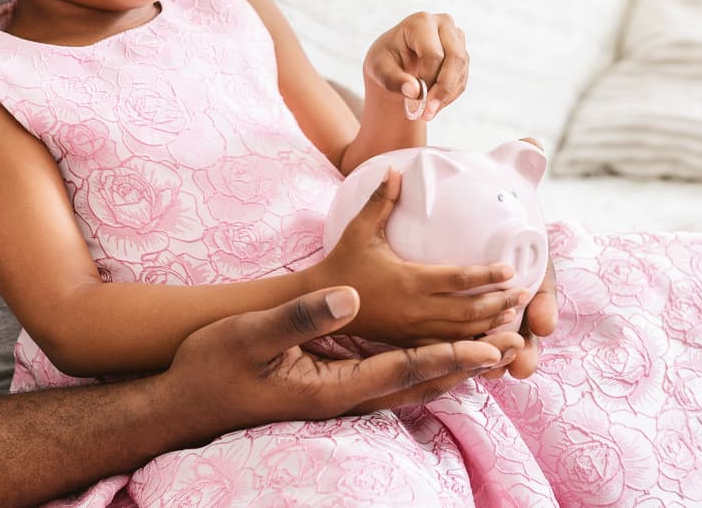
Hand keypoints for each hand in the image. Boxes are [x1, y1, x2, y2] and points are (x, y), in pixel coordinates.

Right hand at [159, 286, 507, 441]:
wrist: (186, 402)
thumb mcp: (251, 337)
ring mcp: (338, 401)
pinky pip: (391, 383)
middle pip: (420, 384)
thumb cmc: (213, 368)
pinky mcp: (331, 394)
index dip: (450, 356)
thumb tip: (350, 299)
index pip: (405, 371)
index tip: (491, 344)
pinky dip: (425, 370)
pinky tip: (439, 361)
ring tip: (495, 353)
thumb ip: (300, 318)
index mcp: (332, 389)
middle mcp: (343, 401)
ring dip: (453, 368)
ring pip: (410, 387)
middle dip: (468, 365)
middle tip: (515, 348)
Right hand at [313, 169, 527, 346]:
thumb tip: (395, 169)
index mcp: (409, 279)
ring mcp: (413, 329)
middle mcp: (415, 308)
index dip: (488, 275)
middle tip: (523, 294)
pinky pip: (446, 349)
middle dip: (499, 303)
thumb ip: (380, 200)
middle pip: (468, 310)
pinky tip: (486, 343)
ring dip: (490, 326)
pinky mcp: (408, 342)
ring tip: (514, 316)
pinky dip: (470, 346)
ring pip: (461, 334)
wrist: (318, 304)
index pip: (458, 278)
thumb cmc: (342, 262)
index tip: (510, 270)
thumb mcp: (359, 229)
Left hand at [364, 12, 467, 120]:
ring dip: (446, 96)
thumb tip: (415, 92)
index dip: (427, 79)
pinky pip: (462, 79)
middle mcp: (443, 24)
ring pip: (461, 70)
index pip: (433, 53)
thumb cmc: (384, 62)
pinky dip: (449, 96)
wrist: (393, 61)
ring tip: (427, 113)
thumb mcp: (379, 70)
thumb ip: (394, 80)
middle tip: (428, 114)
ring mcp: (456, 37)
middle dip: (443, 90)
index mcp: (421, 22)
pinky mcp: (462, 53)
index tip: (415, 102)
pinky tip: (434, 105)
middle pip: (455, 59)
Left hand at [483, 136, 555, 380]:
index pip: (544, 283)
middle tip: (523, 364)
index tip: (543, 322)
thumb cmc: (482, 200)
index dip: (546, 303)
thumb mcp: (491, 182)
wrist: (462, 215)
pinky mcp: (474, 316)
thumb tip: (534, 145)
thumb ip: (513, 163)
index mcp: (527, 258)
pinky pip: (481, 340)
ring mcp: (499, 305)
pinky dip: (483, 356)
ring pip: (508, 336)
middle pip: (528, 320)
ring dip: (508, 357)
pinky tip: (477, 373)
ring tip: (502, 375)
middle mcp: (518, 286)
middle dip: (529, 344)